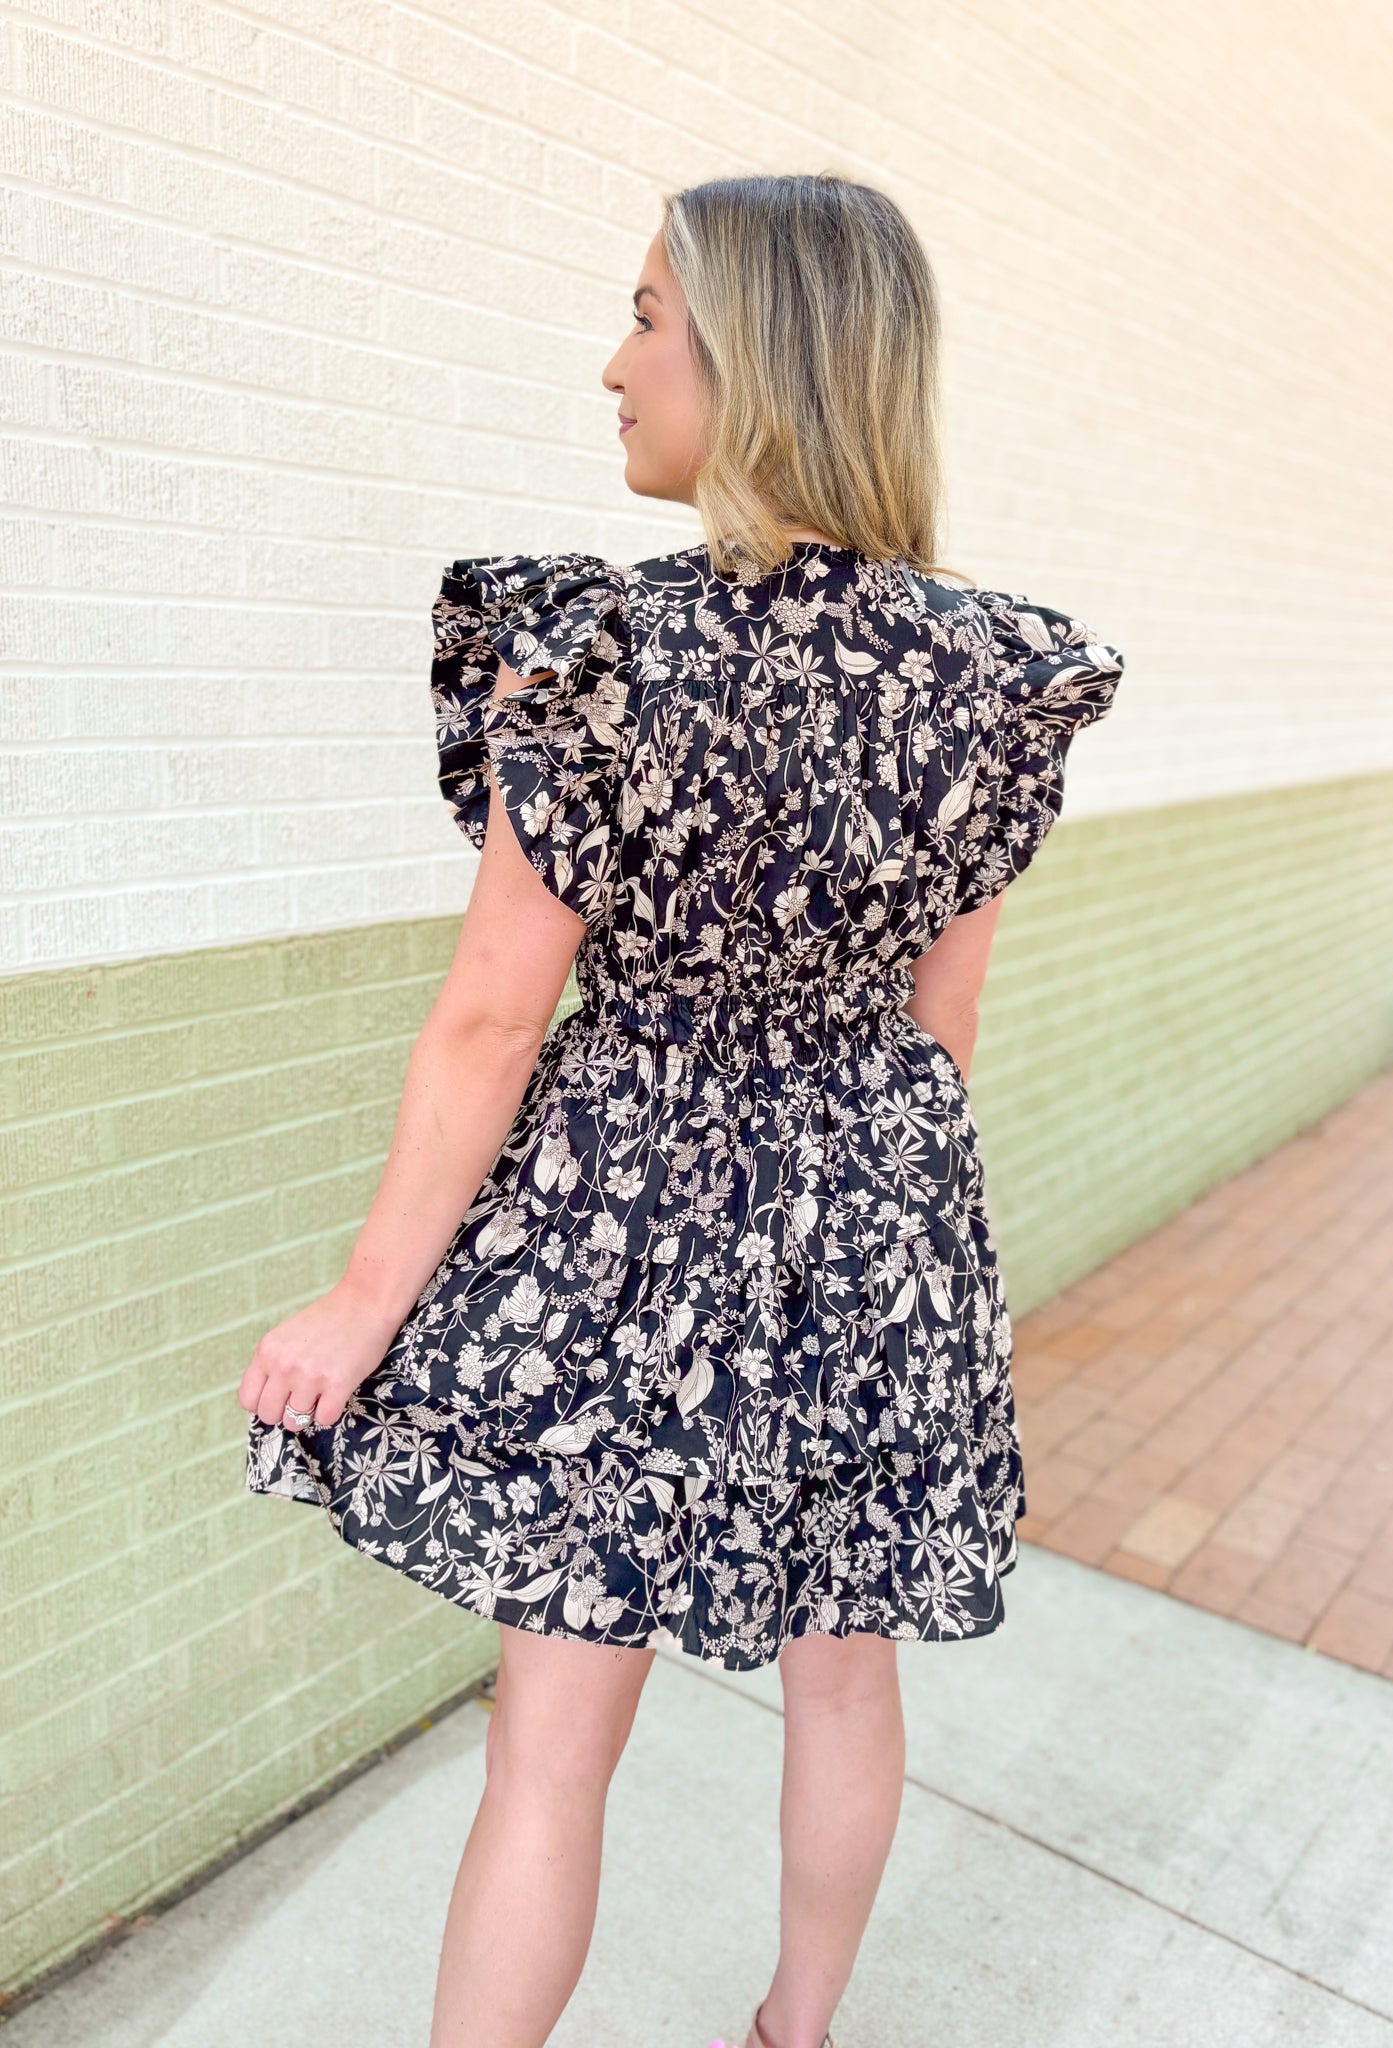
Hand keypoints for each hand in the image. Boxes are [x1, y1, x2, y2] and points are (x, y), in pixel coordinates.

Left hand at [237, 1277, 405, 1432]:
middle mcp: (284, 1366)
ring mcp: (310, 1377)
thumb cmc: (328, 1319)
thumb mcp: (286, 1336)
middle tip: (301, 1400)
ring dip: (308, 1414)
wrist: (365, 1302)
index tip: (279, 1399)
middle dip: (284, 1413)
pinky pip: (324, 1419)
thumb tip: (266, 1401)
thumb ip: (273, 1364)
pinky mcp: (338, 1385)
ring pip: (295, 1422)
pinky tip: (336, 1395)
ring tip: (321, 1394)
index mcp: (267, 1351)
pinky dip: (330, 1413)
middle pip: (269, 1415)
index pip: (248, 1399)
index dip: (263, 1404)